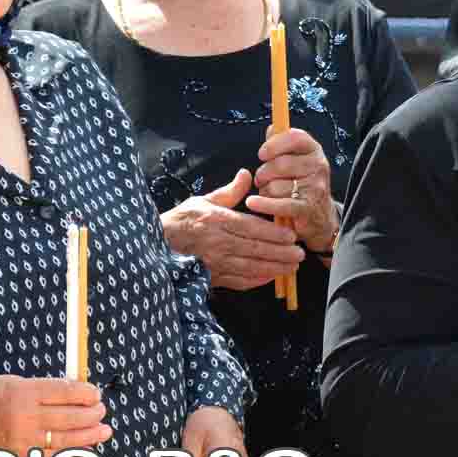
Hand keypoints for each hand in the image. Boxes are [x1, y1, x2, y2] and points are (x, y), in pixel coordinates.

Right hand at [0, 375, 109, 454]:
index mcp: (24, 392)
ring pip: (66, 439)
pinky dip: (73, 454)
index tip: (95, 394)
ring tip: (104, 430)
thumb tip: (79, 393)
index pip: (66, 392)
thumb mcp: (17, 382)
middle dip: (92, 414)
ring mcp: (22, 439)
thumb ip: (46, 389)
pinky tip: (86, 449)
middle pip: (70, 416)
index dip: (86, 393)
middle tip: (101, 411)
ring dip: (90, 435)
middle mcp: (24, 417)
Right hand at [162, 169, 304, 290]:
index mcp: (217, 221)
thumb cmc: (182, 221)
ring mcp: (215, 262)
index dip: (273, 234)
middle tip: (300, 255)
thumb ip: (229, 191)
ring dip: (274, 268)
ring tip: (292, 267)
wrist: (157, 244)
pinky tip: (271, 277)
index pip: (251, 228)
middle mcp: (217, 243)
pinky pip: (238, 281)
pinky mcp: (212, 277)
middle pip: (255, 250)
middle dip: (281, 254)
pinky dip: (256, 280)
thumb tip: (246, 174)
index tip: (291, 236)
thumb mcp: (203, 200)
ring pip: (250, 267)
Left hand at [251, 129, 338, 253]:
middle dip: (263, 173)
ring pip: (275, 186)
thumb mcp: (296, 160)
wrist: (320, 216)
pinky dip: (263, 204)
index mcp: (314, 150)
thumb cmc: (301, 184)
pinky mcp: (307, 208)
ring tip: (270, 195)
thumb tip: (272, 128)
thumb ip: (282, 144)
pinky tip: (253, 203)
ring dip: (265, 192)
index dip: (274, 144)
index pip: (295, 138)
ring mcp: (315, 188)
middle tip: (262, 180)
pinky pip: (279, 204)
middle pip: (280, 164)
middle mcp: (318, 166)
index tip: (262, 154)